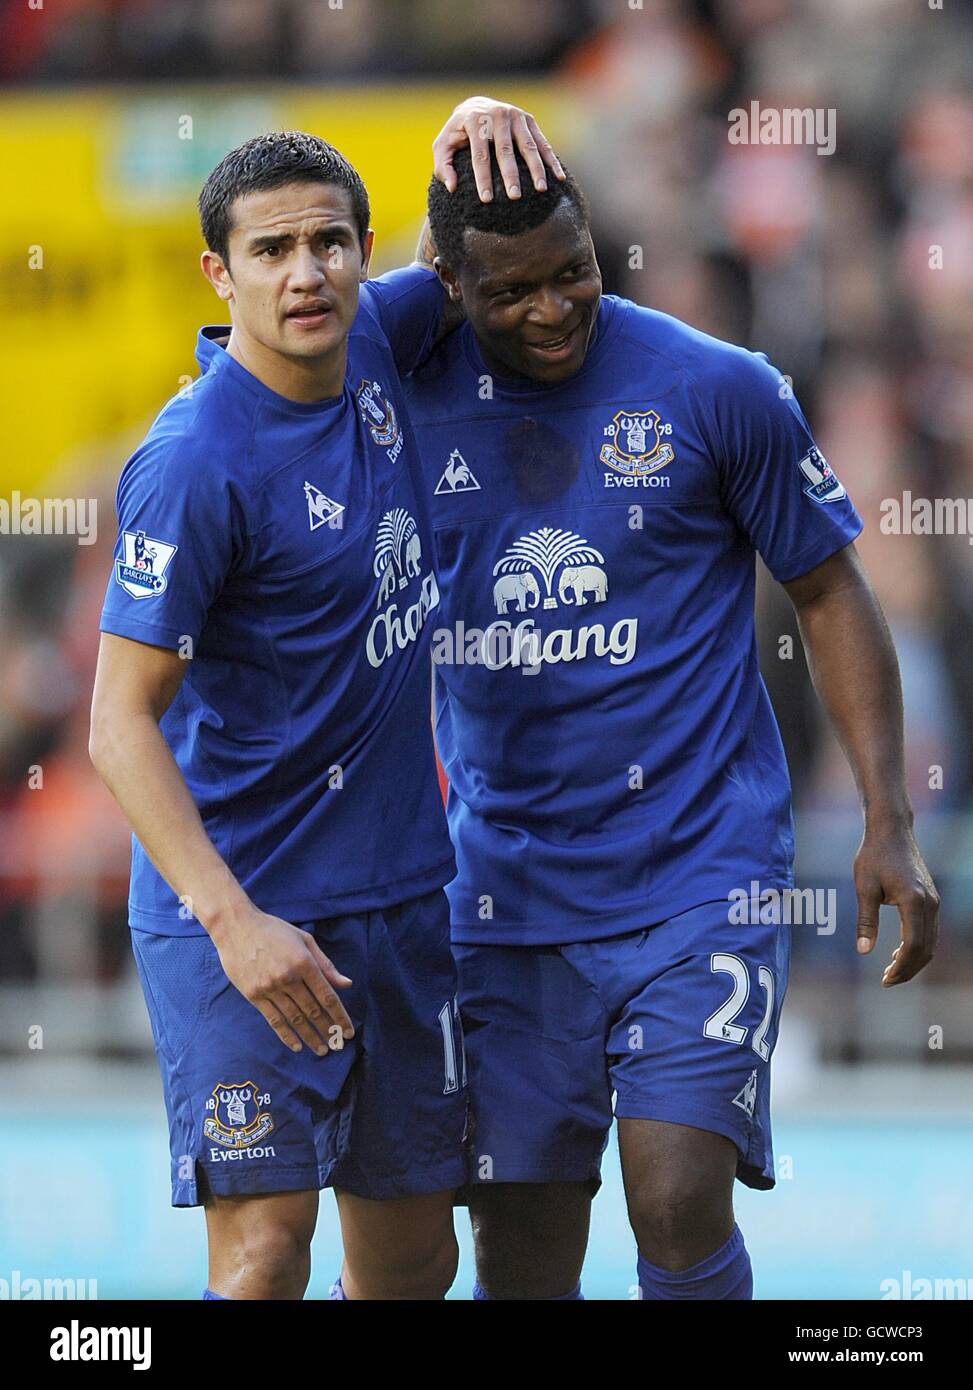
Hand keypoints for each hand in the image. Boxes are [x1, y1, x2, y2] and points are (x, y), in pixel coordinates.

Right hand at [211, 905, 354, 1053]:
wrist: (236, 927)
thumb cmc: (274, 930)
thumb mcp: (304, 940)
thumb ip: (325, 964)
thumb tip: (347, 984)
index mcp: (304, 962)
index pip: (327, 996)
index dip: (340, 1016)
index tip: (348, 1031)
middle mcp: (288, 977)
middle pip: (313, 1011)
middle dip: (328, 1030)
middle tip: (337, 1045)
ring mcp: (270, 988)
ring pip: (295, 1019)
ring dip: (310, 1037)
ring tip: (321, 1049)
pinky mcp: (254, 995)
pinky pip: (274, 1020)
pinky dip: (287, 1035)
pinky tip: (297, 1046)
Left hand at [432, 94, 564, 201]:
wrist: (476, 106)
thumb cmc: (457, 133)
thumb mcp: (443, 145)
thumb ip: (443, 166)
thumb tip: (452, 187)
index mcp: (474, 120)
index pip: (479, 154)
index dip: (483, 178)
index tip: (486, 200)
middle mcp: (497, 114)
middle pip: (505, 150)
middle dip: (510, 174)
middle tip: (514, 196)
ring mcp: (516, 115)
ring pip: (528, 145)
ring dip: (536, 168)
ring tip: (540, 190)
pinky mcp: (529, 119)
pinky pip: (542, 142)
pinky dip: (551, 160)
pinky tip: (559, 177)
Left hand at [854, 822, 938, 984]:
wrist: (891, 831)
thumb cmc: (874, 856)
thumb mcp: (864, 888)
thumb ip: (865, 921)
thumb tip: (863, 951)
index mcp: (914, 901)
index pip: (914, 945)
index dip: (901, 966)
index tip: (885, 979)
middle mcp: (930, 903)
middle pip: (926, 948)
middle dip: (908, 969)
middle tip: (887, 982)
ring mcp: (933, 901)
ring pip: (930, 942)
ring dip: (913, 960)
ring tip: (891, 972)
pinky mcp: (930, 899)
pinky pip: (928, 931)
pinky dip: (917, 946)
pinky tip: (897, 954)